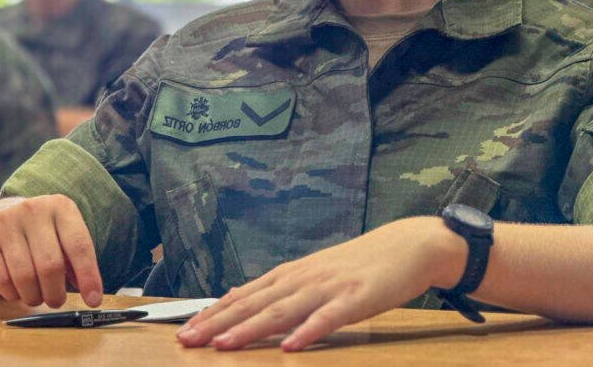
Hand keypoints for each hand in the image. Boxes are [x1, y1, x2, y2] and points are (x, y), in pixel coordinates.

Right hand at [0, 195, 103, 307]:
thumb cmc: (38, 235)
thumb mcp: (62, 238)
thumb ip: (76, 262)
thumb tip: (90, 294)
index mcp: (60, 206)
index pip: (79, 245)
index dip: (88, 277)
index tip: (93, 300)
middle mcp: (32, 209)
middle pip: (50, 265)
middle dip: (55, 293)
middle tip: (55, 300)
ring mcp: (5, 221)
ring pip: (25, 275)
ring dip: (33, 296)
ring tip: (36, 296)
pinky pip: (1, 278)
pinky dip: (12, 294)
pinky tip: (16, 291)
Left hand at [176, 216, 463, 350]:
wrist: (407, 246)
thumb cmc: (357, 265)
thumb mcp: (311, 273)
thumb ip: (276, 288)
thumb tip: (236, 296)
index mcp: (290, 274)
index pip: (243, 296)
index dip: (213, 314)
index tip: (185, 331)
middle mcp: (303, 278)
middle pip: (254, 304)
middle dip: (218, 323)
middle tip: (188, 340)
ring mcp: (328, 288)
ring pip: (282, 311)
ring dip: (251, 329)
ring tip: (224, 345)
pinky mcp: (356, 299)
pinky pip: (329, 318)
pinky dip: (308, 332)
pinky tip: (290, 346)